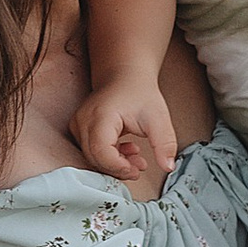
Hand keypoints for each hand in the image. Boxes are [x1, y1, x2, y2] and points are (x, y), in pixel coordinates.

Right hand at [71, 72, 178, 186]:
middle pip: (95, 158)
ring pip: (92, 158)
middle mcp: (84, 121)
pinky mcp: (79, 130)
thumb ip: (164, 144)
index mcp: (101, 115)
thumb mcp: (158, 118)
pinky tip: (126, 150)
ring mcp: (78, 126)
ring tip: (136, 156)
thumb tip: (168, 167)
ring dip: (115, 164)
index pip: (101, 151)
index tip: (136, 170)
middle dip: (119, 168)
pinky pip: (91, 152)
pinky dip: (109, 158)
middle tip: (140, 166)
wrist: (126, 77)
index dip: (118, 166)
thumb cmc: (139, 93)